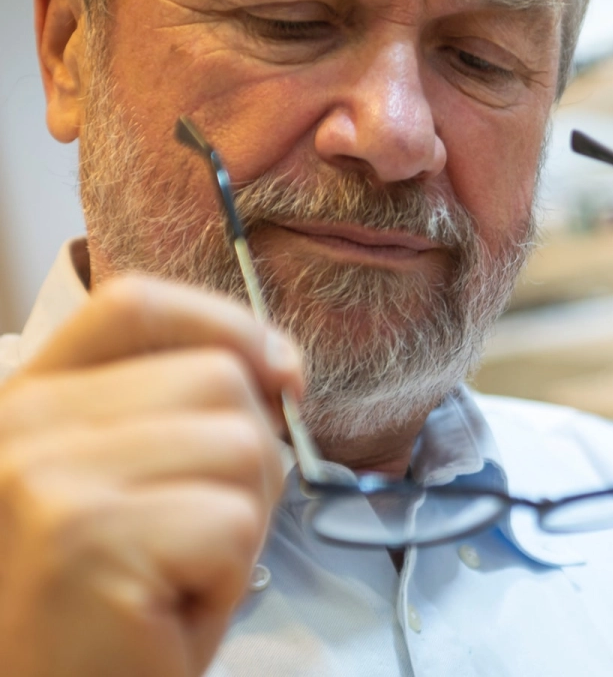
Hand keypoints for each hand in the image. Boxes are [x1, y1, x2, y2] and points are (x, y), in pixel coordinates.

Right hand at [0, 276, 297, 676]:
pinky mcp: (84, 535)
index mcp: (27, 400)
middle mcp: (19, 425)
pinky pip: (234, 522)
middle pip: (216, 378)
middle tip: (188, 541)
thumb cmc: (108, 611)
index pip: (136, 303)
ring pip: (242, 446)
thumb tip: (282, 366)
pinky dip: (227, 578)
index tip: (280, 374)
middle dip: (244, 464)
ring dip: (239, 526)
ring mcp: (44, 476)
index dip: (228, 325)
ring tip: (173, 577)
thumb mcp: (138, 483)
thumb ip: (180, 410)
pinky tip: (165, 612)